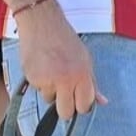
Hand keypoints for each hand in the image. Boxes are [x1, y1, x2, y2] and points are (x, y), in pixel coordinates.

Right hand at [16, 2, 106, 119]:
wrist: (41, 22)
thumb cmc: (64, 39)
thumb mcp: (85, 59)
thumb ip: (92, 83)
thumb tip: (102, 101)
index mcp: (82, 75)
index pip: (84, 107)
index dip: (80, 105)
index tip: (78, 99)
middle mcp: (65, 80)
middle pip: (65, 113)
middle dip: (65, 107)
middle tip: (63, 93)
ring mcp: (47, 80)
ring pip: (50, 99)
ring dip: (51, 90)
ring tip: (51, 70)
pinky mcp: (32, 78)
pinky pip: (38, 89)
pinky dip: (40, 81)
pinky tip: (42, 66)